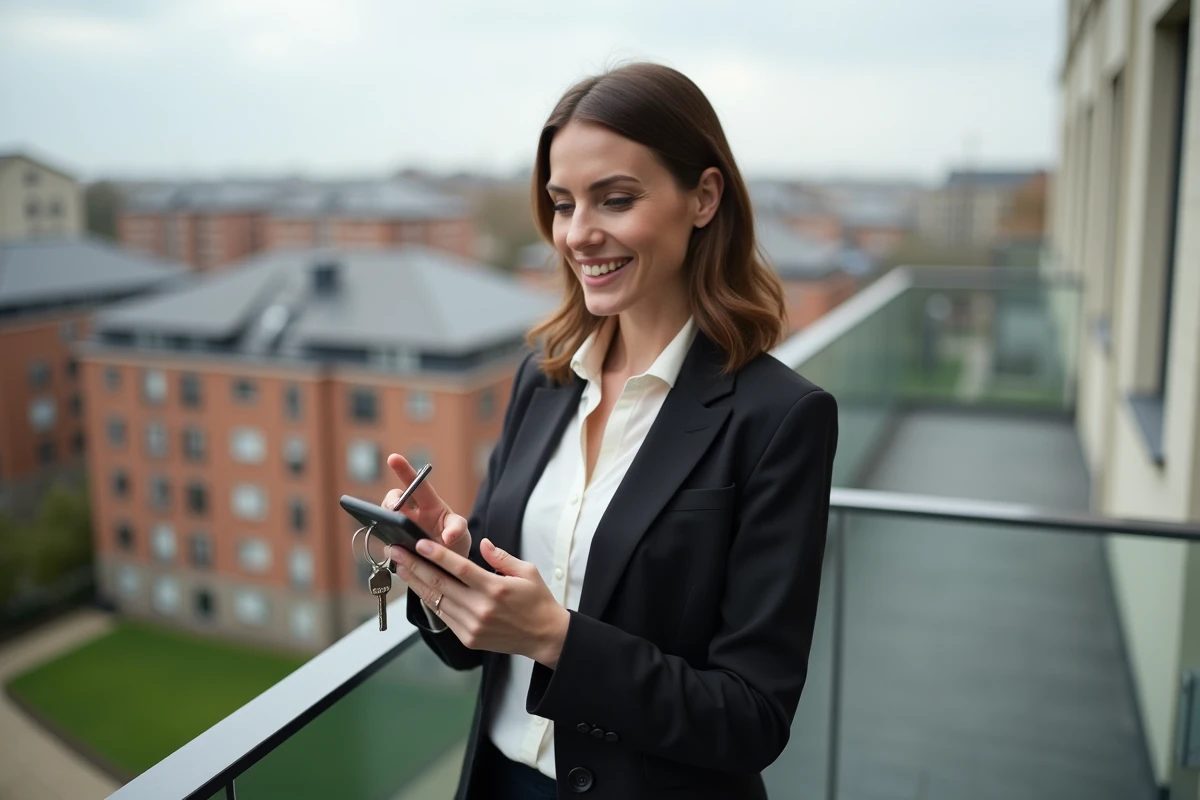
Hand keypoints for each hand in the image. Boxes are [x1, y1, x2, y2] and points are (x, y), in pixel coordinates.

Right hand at [381, 454, 470, 559]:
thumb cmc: (456, 542)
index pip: (416, 484)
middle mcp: (411, 515)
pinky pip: (388, 548)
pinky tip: (402, 560)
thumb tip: (447, 538)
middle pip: (394, 500)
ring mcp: (401, 531)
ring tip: (396, 536)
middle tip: (393, 509)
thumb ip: (458, 529)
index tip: (394, 458)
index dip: (404, 470)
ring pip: (386, 522)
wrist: (449, 567)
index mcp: (429, 505)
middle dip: (390, 501)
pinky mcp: (396, 550)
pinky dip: (392, 552)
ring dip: (386, 525)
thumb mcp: (463, 533)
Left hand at [391, 536, 569, 667]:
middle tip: (396, 552)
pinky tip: (419, 587)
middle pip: (440, 584)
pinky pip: (443, 616)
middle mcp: (481, 608)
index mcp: (496, 589)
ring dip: (416, 583)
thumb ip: (501, 557)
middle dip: (415, 566)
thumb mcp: (527, 572)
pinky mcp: (468, 637)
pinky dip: (429, 600)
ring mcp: (472, 625)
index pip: (460, 568)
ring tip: (401, 567)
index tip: (418, 544)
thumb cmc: (537, 601)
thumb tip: (483, 543)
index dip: (437, 555)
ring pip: (437, 601)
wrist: (544, 636)